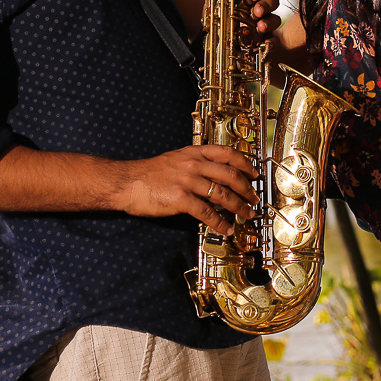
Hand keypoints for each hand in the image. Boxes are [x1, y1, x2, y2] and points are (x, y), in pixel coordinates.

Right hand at [115, 145, 258, 234]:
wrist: (126, 182)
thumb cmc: (147, 173)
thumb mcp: (174, 159)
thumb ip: (194, 162)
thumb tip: (213, 174)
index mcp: (193, 152)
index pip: (226, 153)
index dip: (244, 163)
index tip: (254, 173)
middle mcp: (193, 164)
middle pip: (230, 174)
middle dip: (246, 188)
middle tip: (254, 198)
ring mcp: (187, 180)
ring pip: (222, 194)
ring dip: (239, 206)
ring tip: (247, 214)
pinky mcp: (181, 198)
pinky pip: (206, 212)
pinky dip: (219, 222)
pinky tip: (226, 228)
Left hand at [191, 0, 281, 38]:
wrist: (224, 41)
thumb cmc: (223, 16)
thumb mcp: (215, 2)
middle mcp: (260, 7)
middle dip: (266, 3)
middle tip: (256, 10)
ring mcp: (264, 22)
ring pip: (275, 17)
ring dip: (269, 21)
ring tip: (260, 27)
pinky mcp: (266, 38)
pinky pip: (275, 38)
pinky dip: (273, 40)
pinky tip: (267, 42)